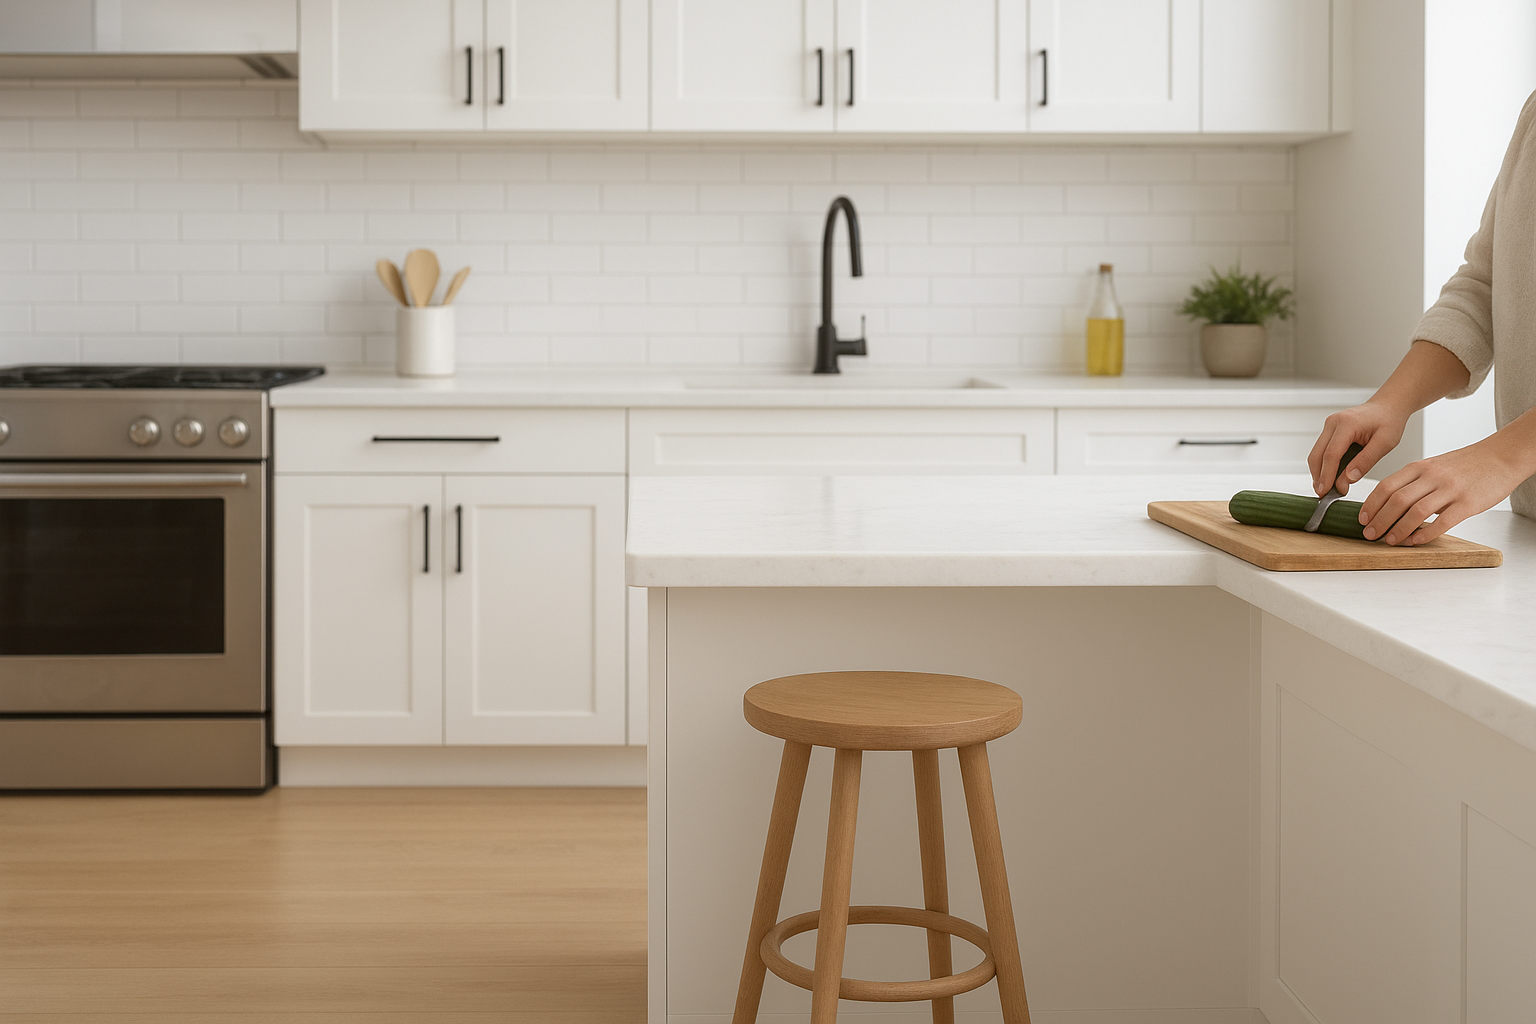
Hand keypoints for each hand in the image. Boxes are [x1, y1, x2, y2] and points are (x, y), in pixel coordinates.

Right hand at [1308, 401, 1408, 495]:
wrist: (1388, 406)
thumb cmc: (1389, 421)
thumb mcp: (1385, 443)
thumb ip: (1366, 461)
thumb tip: (1347, 479)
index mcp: (1347, 423)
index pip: (1331, 454)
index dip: (1327, 475)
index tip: (1327, 492)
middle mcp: (1333, 423)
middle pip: (1317, 454)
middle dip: (1318, 477)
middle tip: (1324, 495)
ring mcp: (1329, 426)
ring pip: (1316, 454)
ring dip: (1319, 472)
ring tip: (1327, 489)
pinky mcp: (1329, 431)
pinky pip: (1321, 450)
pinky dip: (1323, 465)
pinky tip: (1330, 477)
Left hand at [1357, 440, 1522, 544]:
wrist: (1500, 457)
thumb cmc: (1465, 465)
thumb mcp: (1433, 466)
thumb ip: (1413, 482)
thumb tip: (1389, 505)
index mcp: (1419, 467)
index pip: (1386, 486)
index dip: (1371, 505)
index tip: (1362, 519)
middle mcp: (1432, 476)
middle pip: (1396, 500)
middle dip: (1379, 520)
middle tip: (1370, 534)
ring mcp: (1450, 489)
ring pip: (1416, 512)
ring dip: (1399, 529)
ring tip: (1389, 540)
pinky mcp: (1468, 503)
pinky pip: (1443, 521)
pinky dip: (1426, 533)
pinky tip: (1416, 541)